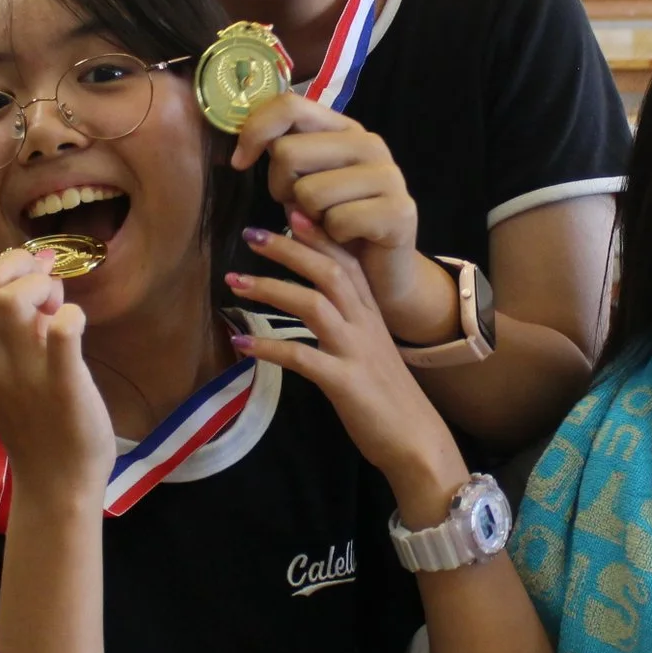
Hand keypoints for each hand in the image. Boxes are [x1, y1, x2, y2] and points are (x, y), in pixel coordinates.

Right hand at [0, 247, 110, 506]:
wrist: (56, 484)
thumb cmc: (41, 428)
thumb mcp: (11, 378)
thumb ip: (16, 337)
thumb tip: (39, 286)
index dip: (13, 274)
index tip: (41, 289)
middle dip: (21, 266)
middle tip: (50, 286)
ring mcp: (23, 372)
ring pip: (11, 298)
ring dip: (41, 286)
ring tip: (60, 306)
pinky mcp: (61, 383)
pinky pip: (63, 328)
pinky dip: (73, 315)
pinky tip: (79, 326)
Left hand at [224, 211, 462, 514]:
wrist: (417, 442)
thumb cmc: (388, 397)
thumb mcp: (371, 349)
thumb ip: (349, 321)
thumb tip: (317, 301)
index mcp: (371, 314)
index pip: (347, 259)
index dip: (317, 233)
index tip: (287, 209)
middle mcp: (366, 324)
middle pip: (330, 271)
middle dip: (289, 248)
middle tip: (250, 233)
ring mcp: (357, 352)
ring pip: (315, 305)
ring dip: (272, 289)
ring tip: (234, 282)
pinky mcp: (346, 383)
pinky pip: (303, 358)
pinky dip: (270, 346)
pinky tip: (242, 342)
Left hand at [227, 93, 430, 325]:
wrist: (380, 274)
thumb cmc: (333, 225)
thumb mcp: (303, 183)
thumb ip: (283, 156)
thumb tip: (240, 150)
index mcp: (344, 129)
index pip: (289, 106)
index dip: (254, 131)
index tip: (239, 162)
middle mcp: (369, 144)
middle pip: (288, 152)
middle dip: (280, 187)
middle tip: (300, 207)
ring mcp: (388, 175)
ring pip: (309, 191)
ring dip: (307, 218)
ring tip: (325, 224)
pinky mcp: (398, 211)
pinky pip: (337, 221)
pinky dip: (332, 239)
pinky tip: (346, 240)